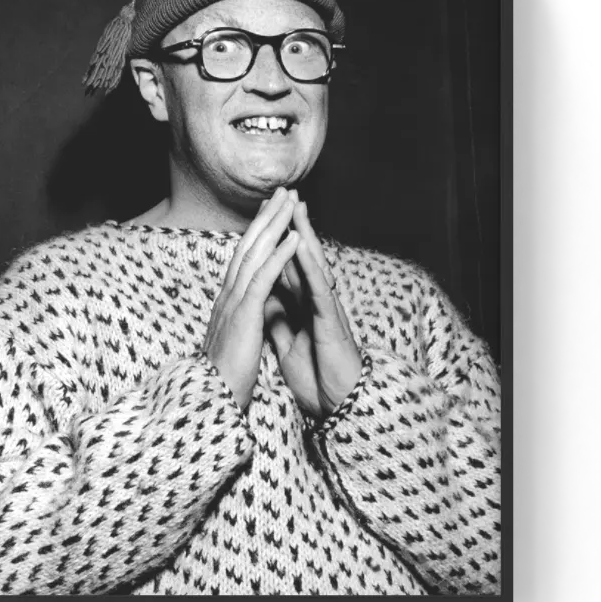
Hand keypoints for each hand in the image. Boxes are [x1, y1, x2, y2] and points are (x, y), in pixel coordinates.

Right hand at [203, 187, 299, 410]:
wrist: (213, 398)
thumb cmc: (225, 375)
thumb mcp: (237, 338)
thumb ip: (245, 318)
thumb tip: (253, 308)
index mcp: (228, 300)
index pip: (244, 256)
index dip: (258, 231)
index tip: (272, 209)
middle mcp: (228, 293)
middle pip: (249, 245)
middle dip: (268, 216)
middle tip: (284, 190)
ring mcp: (234, 301)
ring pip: (255, 253)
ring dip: (274, 225)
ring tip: (292, 201)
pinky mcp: (245, 314)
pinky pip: (263, 278)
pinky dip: (279, 256)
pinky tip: (294, 238)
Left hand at [264, 197, 361, 418]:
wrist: (337, 406)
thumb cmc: (317, 379)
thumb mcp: (287, 347)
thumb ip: (279, 323)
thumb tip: (265, 304)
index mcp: (302, 308)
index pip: (287, 267)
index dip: (275, 242)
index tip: (263, 216)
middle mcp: (315, 303)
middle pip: (302, 257)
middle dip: (293, 226)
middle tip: (284, 195)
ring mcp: (325, 310)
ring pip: (315, 266)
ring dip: (306, 236)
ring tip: (298, 208)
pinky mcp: (332, 322)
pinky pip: (321, 291)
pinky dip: (312, 269)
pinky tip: (304, 250)